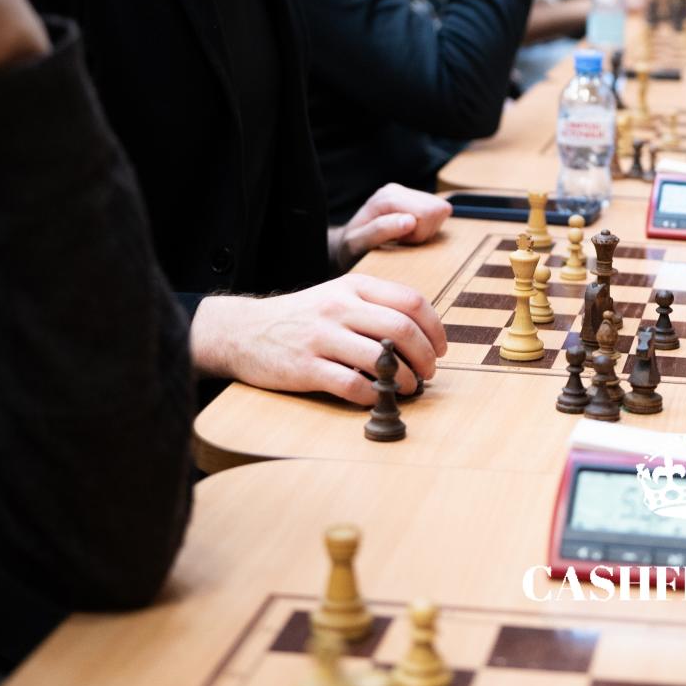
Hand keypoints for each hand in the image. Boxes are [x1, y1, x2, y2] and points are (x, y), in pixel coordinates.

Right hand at [189, 273, 447, 399]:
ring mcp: (322, 337)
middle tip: (430, 372)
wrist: (244, 331)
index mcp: (353, 287)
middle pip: (403, 329)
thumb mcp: (338, 295)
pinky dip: (373, 395)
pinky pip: (352, 384)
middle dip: (426, 356)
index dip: (435, 328)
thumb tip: (421, 334)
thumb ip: (375, 306)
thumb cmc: (302, 317)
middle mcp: (340, 307)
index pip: (411, 301)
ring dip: (405, 379)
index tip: (441, 348)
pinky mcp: (306, 367)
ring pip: (382, 358)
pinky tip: (378, 398)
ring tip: (409, 387)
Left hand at [331, 182, 451, 267]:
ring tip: (404, 238)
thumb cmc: (350, 247)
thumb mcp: (358, 244)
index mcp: (386, 198)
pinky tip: (409, 233)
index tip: (400, 242)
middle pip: (436, 209)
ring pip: (440, 211)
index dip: (418, 235)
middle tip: (403, 241)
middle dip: (424, 232)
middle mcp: (397, 190)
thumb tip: (410, 220)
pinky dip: (427, 228)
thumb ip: (381, 231)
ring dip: (426, 231)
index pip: (426, 213)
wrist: (346, 245)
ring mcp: (406, 194)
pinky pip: (438, 213)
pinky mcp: (414, 201)